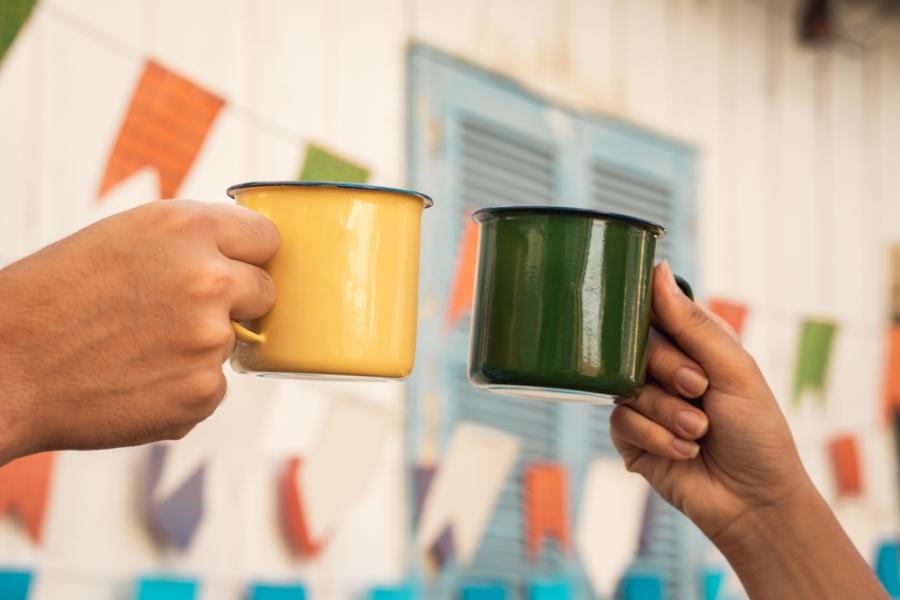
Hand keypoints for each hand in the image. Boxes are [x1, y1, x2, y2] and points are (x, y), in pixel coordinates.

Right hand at [0, 200, 278, 462]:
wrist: (6, 369)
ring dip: (199, 348)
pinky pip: (214, 386)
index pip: (266, 238)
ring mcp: (210, 338)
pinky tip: (136, 381)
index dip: (250, 256)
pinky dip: (184, 388)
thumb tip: (248, 258)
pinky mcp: (204, 392)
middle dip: (236, 302)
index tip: (240, 267)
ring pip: (233, 342)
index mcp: (185, 227)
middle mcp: (208, 278)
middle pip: (265, 291)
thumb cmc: (55, 298)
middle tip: (179, 314)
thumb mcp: (124, 237)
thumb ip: (192, 243)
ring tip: (136, 350)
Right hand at [611, 262, 888, 598]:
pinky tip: (684, 451)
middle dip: (670, 370)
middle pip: (636, 347)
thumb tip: (658, 269)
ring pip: (627, 387)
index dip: (650, 314)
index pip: (655, 312)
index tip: (651, 318)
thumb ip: (691, 323)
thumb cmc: (758, 432)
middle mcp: (663, 371)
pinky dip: (656, 437)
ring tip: (699, 432)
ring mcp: (644, 404)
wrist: (755, 500)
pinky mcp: (631, 438)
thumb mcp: (734, 369)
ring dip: (668, 412)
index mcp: (692, 346)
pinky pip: (621, 421)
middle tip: (699, 389)